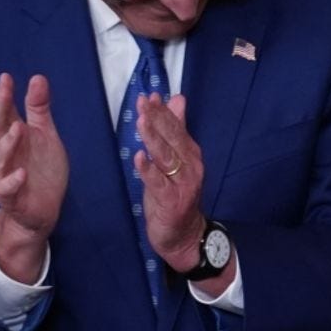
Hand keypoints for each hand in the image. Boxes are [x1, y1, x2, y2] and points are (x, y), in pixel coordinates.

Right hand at [0, 72, 67, 282]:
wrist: (42, 211)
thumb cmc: (40, 170)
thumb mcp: (45, 136)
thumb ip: (39, 110)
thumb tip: (37, 78)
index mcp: (12, 138)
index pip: (2, 114)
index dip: (3, 96)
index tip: (6, 77)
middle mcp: (4, 154)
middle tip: (4, 91)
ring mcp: (5, 176)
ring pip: (0, 158)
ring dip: (8, 144)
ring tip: (18, 128)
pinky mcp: (12, 198)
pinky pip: (7, 189)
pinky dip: (14, 181)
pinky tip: (22, 173)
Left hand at [132, 92, 220, 289]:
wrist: (185, 235)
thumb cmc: (176, 195)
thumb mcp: (176, 160)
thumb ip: (177, 130)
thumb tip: (177, 99)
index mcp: (190, 154)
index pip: (177, 127)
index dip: (163, 111)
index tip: (150, 96)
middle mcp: (190, 166)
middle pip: (172, 139)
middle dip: (158, 119)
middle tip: (144, 102)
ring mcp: (182, 184)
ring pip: (166, 157)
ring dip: (153, 138)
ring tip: (142, 121)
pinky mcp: (171, 201)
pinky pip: (158, 183)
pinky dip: (148, 170)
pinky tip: (139, 157)